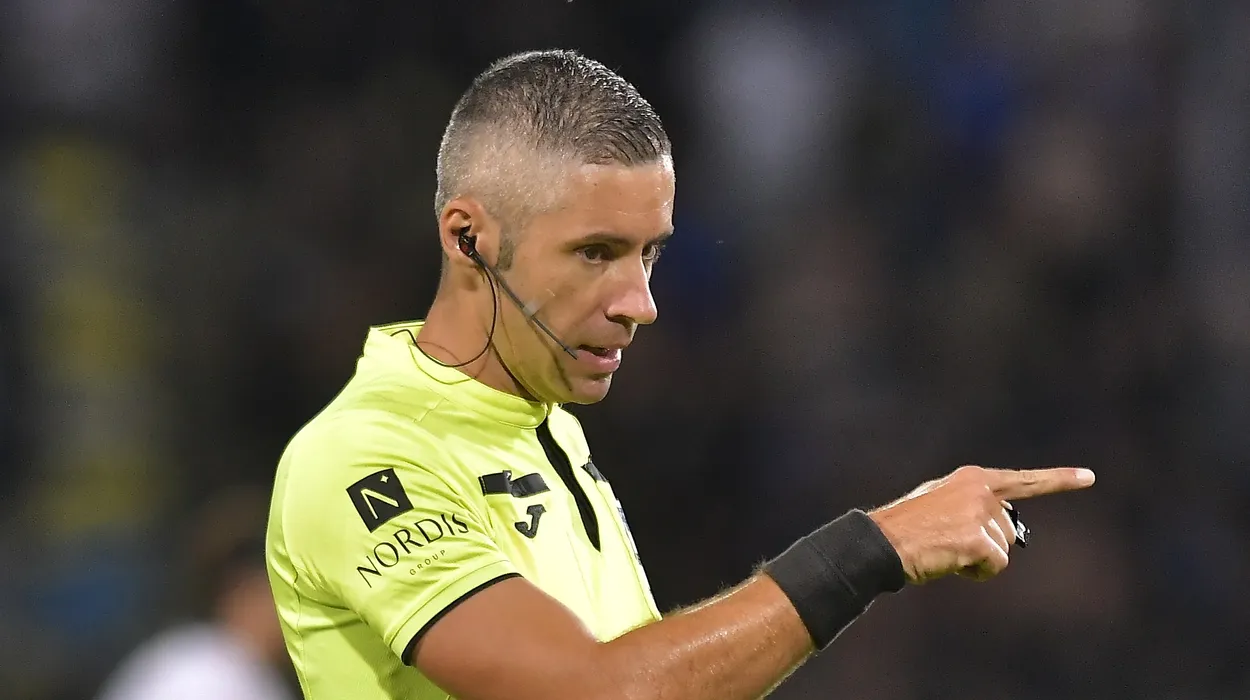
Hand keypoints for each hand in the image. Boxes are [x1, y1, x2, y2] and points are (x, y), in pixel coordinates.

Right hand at [868, 465, 1094, 583]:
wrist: (882, 542)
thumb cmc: (907, 527)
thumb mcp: (940, 502)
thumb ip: (972, 504)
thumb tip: (1002, 528)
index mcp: (973, 478)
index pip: (1023, 480)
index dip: (1058, 480)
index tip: (1089, 477)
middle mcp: (981, 491)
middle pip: (1010, 530)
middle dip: (988, 544)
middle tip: (950, 543)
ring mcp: (980, 514)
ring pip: (1003, 550)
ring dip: (979, 559)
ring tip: (945, 551)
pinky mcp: (978, 539)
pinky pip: (994, 566)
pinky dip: (975, 572)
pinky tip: (950, 562)